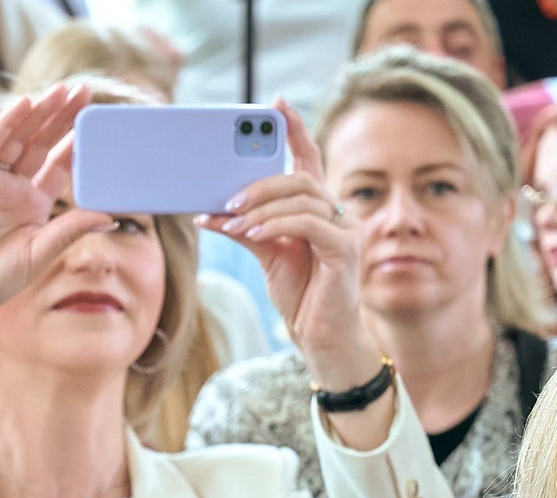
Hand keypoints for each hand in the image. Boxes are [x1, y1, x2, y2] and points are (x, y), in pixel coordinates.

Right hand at [0, 84, 111, 329]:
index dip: (76, 140)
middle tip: (84, 90)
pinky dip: (6, 124)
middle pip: (41, 142)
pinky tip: (24, 104)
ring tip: (61, 90)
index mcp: (33, 203)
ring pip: (18, 138)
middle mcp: (12, 187)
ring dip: (38, 113)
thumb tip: (112, 215)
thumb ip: (73, 228)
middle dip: (62, 116)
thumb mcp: (43, 252)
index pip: (58, 163)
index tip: (98, 120)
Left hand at [200, 100, 375, 388]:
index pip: (308, 160)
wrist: (319, 335)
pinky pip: (310, 224)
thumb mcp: (265, 254)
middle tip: (228, 196)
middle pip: (301, 178)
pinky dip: (278, 224)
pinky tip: (253, 231)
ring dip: (264, 205)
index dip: (295, 130)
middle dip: (262, 182)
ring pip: (304, 198)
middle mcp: (337, 211)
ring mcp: (346, 228)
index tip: (276, 104)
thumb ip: (245, 229)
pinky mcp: (346, 249)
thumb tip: (210, 212)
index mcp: (318, 207)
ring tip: (235, 217)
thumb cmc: (299, 292)